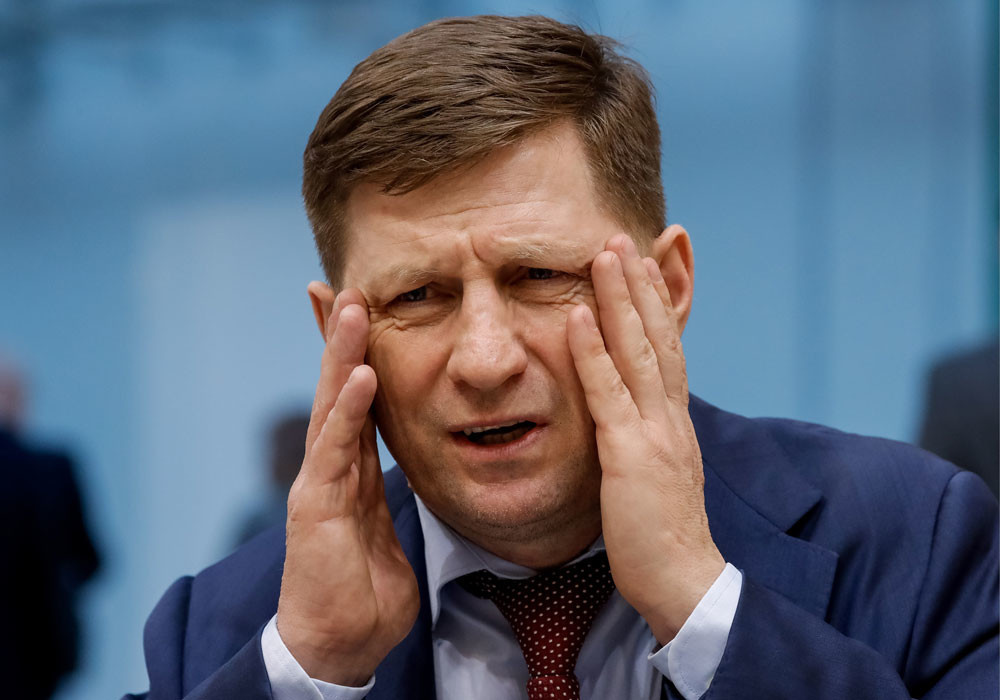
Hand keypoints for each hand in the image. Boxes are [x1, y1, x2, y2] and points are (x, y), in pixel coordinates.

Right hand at [276, 288, 418, 684]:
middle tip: (346, 285)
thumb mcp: (386, 525)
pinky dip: (346, 411)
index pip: (354, 398)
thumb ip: (387, 489)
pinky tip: (358, 375)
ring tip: (352, 308)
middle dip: (339, 337)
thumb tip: (410, 464)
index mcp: (351, 468)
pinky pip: (335, 452)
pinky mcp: (314, 508)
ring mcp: (319, 483)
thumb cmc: (363, 587)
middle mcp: (330, 466)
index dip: (354, 353)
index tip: (358, 306)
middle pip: (335, 388)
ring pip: (330, 407)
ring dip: (341, 354)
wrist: (338, 643)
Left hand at [567, 234, 724, 643]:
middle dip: (640, 285)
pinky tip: (579, 315)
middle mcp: (672, 417)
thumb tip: (627, 421)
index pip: (669, 351)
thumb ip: (646, 441)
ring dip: (620, 299)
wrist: (685, 581)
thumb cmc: (664, 536)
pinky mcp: (630, 454)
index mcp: (676, 423)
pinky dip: (594, 351)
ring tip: (604, 253)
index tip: (641, 267)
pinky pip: (608, 392)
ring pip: (638, 351)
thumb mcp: (658, 476)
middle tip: (623, 237)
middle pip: (659, 337)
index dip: (655, 306)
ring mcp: (654, 432)